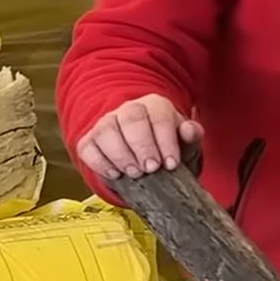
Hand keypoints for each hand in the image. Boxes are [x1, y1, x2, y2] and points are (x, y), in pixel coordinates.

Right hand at [75, 93, 200, 180]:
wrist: (145, 158)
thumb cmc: (168, 148)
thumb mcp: (186, 144)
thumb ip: (191, 136)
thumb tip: (189, 130)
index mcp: (155, 105)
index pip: (159, 116)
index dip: (165, 140)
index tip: (171, 164)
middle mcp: (128, 109)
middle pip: (131, 120)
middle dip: (142, 146)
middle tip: (151, 168)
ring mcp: (106, 123)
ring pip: (106, 131)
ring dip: (120, 154)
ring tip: (135, 173)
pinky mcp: (89, 141)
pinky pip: (88, 148)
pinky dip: (100, 163)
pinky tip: (115, 175)